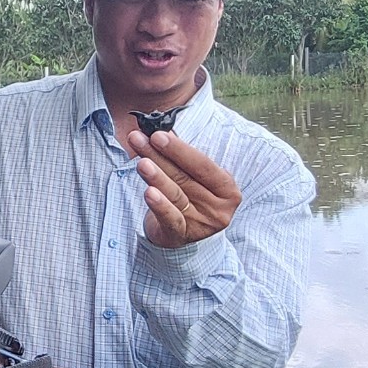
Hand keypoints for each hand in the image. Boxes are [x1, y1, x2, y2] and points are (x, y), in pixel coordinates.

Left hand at [121, 123, 239, 248]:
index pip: (203, 165)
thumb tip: (161, 131)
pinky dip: (160, 205)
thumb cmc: (189, 197)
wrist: (181, 233)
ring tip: (141, 162)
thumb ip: (181, 158)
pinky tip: (149, 192)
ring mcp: (201, 224)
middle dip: (160, 156)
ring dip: (156, 176)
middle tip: (140, 140)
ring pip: (176, 195)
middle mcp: (218, 208)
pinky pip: (170, 218)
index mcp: (227, 190)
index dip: (180, 150)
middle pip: (185, 177)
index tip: (158, 134)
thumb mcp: (193, 178)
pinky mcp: (181, 236)